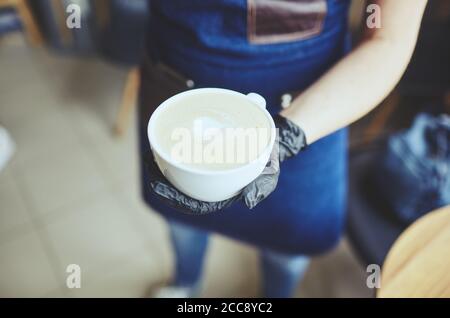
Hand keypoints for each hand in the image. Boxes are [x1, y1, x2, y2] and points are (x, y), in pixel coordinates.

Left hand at [143, 114, 306, 214]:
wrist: (274, 141)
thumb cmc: (269, 163)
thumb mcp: (269, 177)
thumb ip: (259, 188)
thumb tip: (247, 201)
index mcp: (221, 194)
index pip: (193, 203)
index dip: (174, 198)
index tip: (159, 187)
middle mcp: (211, 183)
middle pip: (182, 188)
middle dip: (163, 180)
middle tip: (151, 163)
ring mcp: (207, 169)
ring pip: (181, 172)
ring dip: (164, 166)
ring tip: (151, 154)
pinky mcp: (207, 155)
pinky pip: (186, 156)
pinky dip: (174, 152)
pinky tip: (164, 142)